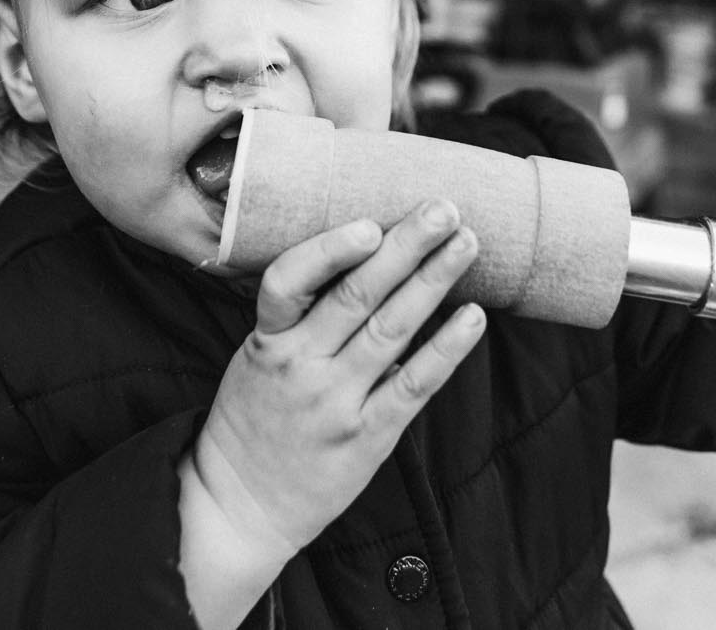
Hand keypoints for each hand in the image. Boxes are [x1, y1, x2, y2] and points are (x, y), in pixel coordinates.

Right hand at [184, 201, 485, 578]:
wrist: (241, 506)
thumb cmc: (255, 419)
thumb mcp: (257, 360)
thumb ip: (299, 319)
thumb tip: (367, 260)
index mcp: (269, 343)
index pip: (288, 282)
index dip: (329, 249)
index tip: (369, 222)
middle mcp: (302, 368)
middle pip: (356, 295)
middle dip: (403, 246)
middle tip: (442, 208)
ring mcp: (337, 403)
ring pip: (391, 330)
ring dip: (433, 281)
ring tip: (466, 243)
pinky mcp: (368, 437)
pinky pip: (414, 385)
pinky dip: (447, 348)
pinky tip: (473, 317)